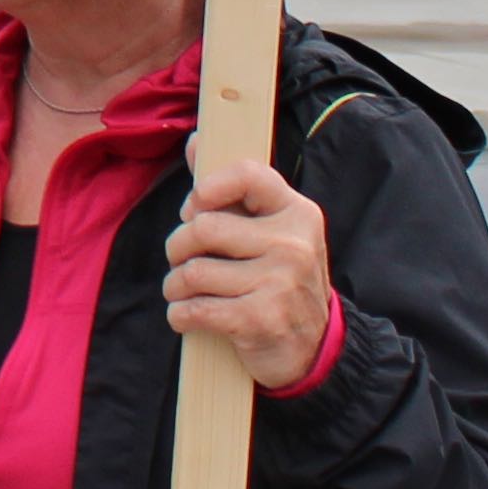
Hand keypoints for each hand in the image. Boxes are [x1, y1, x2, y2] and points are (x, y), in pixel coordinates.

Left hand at [162, 158, 335, 390]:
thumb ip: (231, 188)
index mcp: (296, 212)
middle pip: (203, 228)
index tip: (194, 207)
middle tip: (182, 259)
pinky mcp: (262, 319)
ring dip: (175, 285)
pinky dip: (179, 314)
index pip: (247, 173)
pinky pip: (195, 309)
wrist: (313, 348)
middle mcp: (293, 244)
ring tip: (184, 290)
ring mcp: (280, 283)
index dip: (208, 186)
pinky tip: (187, 315)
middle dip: (177, 246)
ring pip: (192, 272)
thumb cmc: (277, 279)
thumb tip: (195, 140)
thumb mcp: (268, 231)